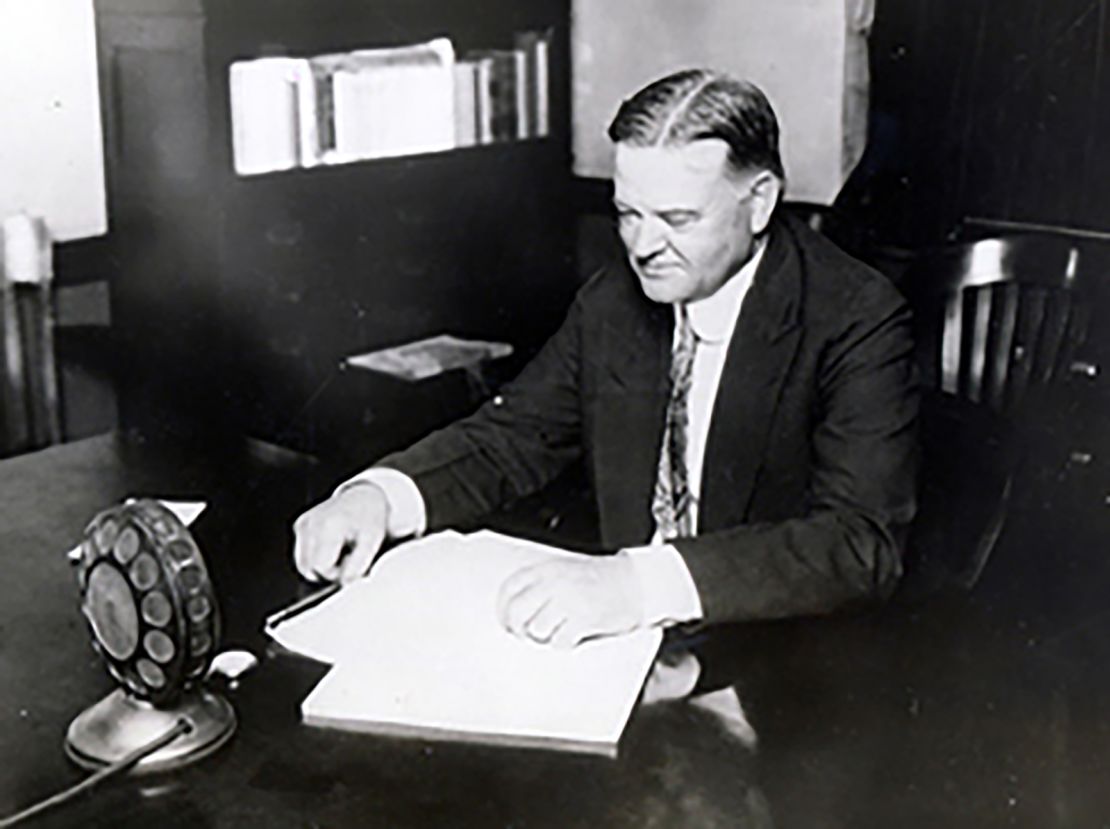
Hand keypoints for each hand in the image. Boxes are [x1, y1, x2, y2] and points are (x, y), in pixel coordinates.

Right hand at [292, 483, 388, 583]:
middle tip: (347, 559)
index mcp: (330, 525)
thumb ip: (359, 565)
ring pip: (303, 564)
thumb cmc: (370, 519)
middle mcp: (312, 522)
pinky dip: (316, 556)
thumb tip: (344, 582)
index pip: (321, 566)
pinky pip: (303, 554)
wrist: (364, 496)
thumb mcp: (372, 542)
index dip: (336, 573)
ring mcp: (303, 523)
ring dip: (320, 565)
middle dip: (327, 571)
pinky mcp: (299, 525)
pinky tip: (331, 545)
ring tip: (339, 551)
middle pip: (307, 568)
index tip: (351, 563)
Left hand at [496, 554, 644, 648]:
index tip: (506, 622)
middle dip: (518, 628)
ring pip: (536, 629)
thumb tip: (519, 611)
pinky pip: (559, 641)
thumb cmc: (601, 579)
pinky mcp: (583, 619)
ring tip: (556, 633)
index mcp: (546, 569)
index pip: (509, 589)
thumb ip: (542, 584)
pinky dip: (563, 644)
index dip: (503, 609)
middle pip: (516, 612)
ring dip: (543, 637)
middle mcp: (554, 582)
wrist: (635, 582)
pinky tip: (572, 637)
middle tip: (526, 635)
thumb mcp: (566, 571)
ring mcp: (568, 600)